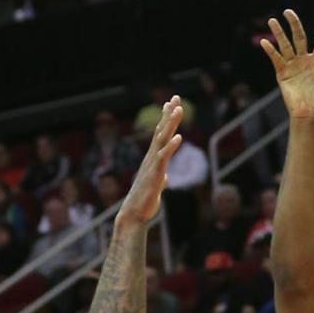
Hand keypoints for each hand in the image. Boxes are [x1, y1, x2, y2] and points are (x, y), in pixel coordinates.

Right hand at [117, 97, 182, 225]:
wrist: (134, 215)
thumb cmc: (144, 202)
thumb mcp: (156, 187)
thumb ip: (161, 179)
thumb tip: (165, 178)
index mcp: (153, 159)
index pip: (160, 134)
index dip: (166, 118)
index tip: (171, 103)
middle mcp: (151, 158)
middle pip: (161, 131)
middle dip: (169, 113)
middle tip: (176, 97)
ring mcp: (152, 165)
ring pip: (162, 140)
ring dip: (170, 124)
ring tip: (178, 109)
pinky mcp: (154, 175)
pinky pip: (163, 158)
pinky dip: (170, 147)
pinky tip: (178, 137)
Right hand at [261, 10, 313, 120]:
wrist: (310, 114)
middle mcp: (306, 60)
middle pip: (299, 37)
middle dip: (294, 24)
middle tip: (288, 11)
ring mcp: (293, 66)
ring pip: (285, 45)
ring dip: (279, 33)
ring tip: (272, 20)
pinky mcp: (283, 74)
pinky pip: (276, 59)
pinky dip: (270, 50)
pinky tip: (265, 41)